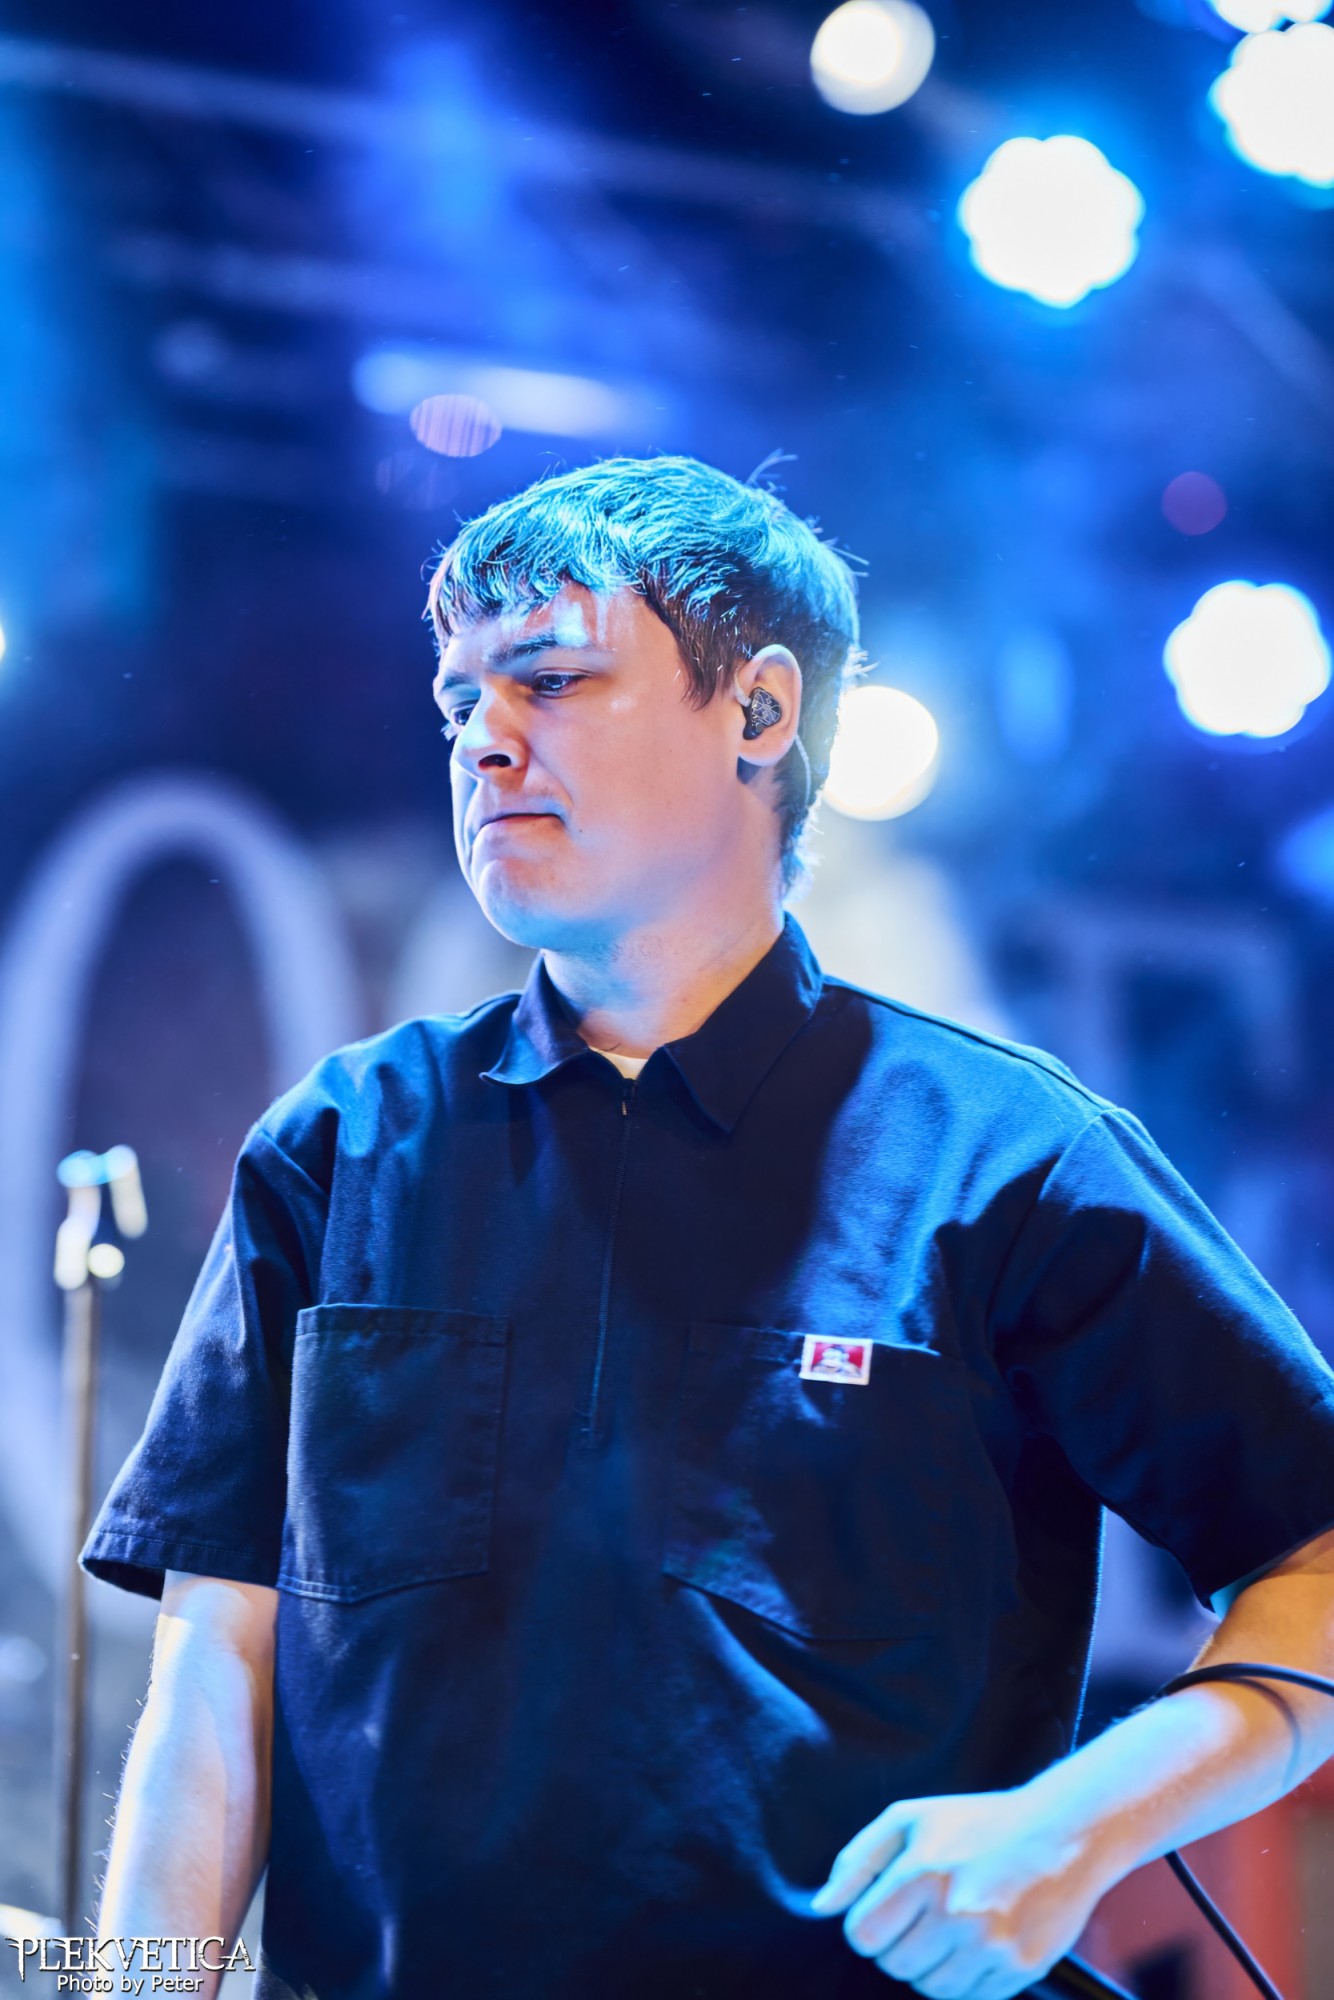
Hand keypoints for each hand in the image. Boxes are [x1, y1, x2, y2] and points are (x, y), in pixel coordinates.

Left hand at [809, 1785, 1111, 1997]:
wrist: (1062, 1832)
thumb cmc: (978, 1822)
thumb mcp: (910, 1819)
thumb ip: (857, 1861)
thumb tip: (822, 1907)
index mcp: (922, 1872)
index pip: (863, 1935)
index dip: (868, 1927)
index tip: (888, 1912)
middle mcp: (955, 1912)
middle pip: (896, 1965)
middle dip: (900, 1946)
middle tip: (923, 1918)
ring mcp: (990, 1945)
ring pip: (931, 1989)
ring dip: (932, 1966)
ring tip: (951, 1931)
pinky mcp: (1020, 1967)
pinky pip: (970, 1999)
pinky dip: (966, 1981)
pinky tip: (976, 1946)